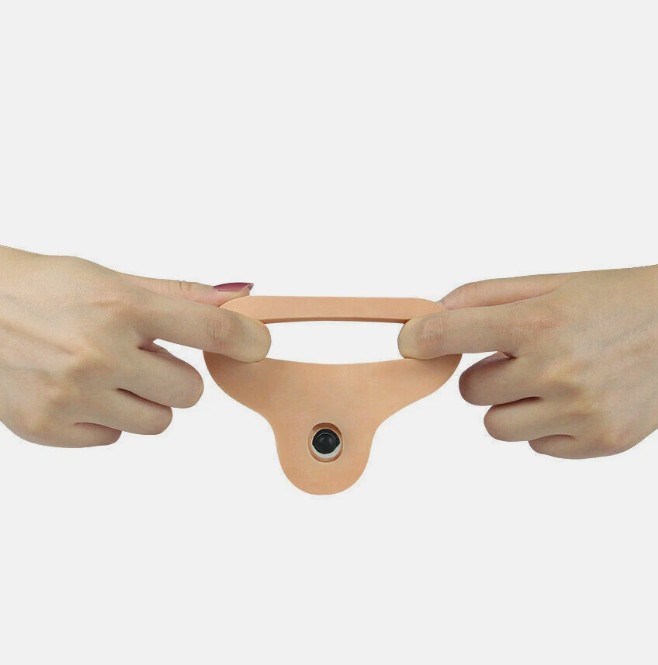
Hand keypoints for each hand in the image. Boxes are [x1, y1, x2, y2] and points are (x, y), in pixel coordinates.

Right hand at [0, 247, 269, 446]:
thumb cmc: (38, 289)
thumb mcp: (108, 278)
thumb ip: (177, 293)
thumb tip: (237, 294)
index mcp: (119, 306)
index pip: (210, 328)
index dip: (245, 338)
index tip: (257, 344)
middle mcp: (98, 353)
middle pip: (190, 392)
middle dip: (175, 374)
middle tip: (143, 356)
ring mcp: (72, 396)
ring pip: (158, 422)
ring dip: (145, 400)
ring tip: (110, 374)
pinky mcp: (48, 428)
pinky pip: (113, 438)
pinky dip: (106, 419)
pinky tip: (79, 391)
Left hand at [398, 266, 657, 457]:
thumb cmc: (612, 301)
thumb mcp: (548, 283)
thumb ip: (483, 297)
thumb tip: (430, 316)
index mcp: (539, 323)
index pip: (450, 334)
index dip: (421, 338)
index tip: (412, 342)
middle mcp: (557, 371)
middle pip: (469, 392)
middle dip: (486, 374)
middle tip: (520, 357)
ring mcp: (579, 412)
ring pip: (496, 427)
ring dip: (510, 405)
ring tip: (546, 381)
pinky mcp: (600, 441)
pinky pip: (535, 446)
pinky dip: (544, 427)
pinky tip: (572, 400)